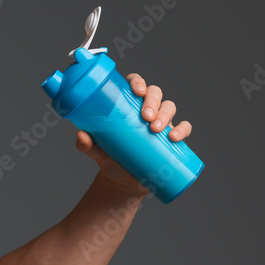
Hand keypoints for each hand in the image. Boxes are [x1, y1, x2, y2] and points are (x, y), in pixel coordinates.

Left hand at [75, 72, 192, 196]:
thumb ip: (86, 144)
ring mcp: (160, 122)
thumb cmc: (110, 158)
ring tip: (155, 128)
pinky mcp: (171, 138)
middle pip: (155, 93)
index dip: (138, 82)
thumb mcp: (97, 152)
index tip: (136, 90)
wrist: (122, 182)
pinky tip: (174, 137)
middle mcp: (145, 110)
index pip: (134, 84)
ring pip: (169, 107)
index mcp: (127, 105)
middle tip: (145, 117)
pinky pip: (184, 128)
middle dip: (152, 101)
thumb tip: (81, 135)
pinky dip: (182, 129)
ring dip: (165, 114)